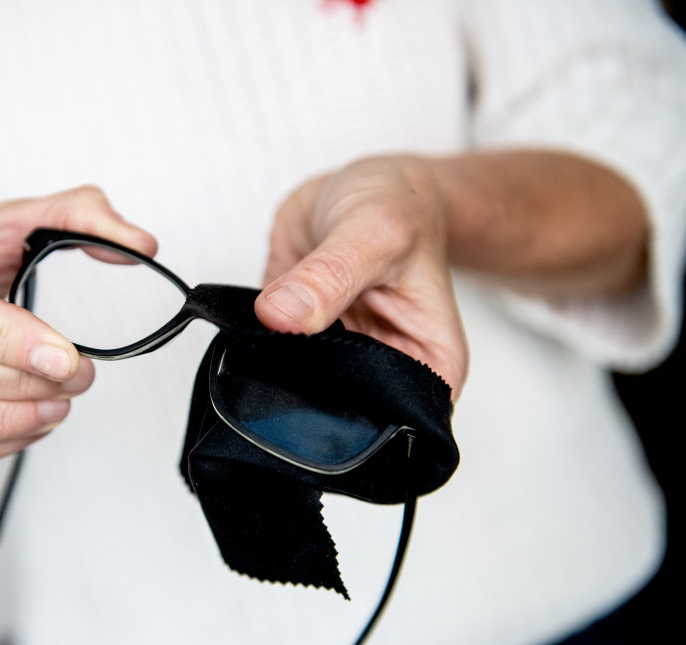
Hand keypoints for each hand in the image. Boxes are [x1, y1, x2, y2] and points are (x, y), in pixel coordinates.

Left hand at [255, 156, 468, 400]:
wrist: (371, 182)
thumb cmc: (401, 207)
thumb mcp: (375, 234)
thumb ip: (329, 277)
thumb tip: (280, 315)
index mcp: (431, 366)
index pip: (396, 422)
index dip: (353, 412)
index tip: (318, 373)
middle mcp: (386, 370)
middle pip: (339, 411)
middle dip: (305, 384)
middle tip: (288, 341)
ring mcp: (338, 358)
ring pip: (295, 386)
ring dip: (275, 362)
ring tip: (276, 321)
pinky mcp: (297, 339)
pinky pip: (265, 355)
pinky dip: (254, 341)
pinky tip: (257, 316)